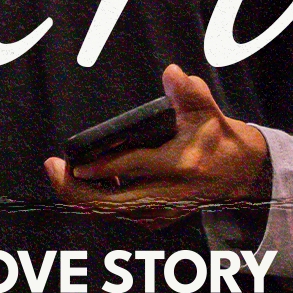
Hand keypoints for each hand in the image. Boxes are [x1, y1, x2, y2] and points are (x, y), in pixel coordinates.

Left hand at [43, 65, 271, 230]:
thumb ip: (189, 92)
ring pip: (111, 212)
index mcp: (180, 164)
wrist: (239, 173)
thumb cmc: (217, 136)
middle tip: (53, 168)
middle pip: (112, 202)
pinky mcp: (159, 219)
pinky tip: (86, 181)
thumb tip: (172, 72)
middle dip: (76, 190)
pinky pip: (119, 214)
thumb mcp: (207, 110)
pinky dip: (98, 201)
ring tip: (61, 173)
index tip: (75, 161)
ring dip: (82, 196)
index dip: (101, 167)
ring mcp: (163, 211)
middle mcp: (169, 194)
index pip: (133, 168)